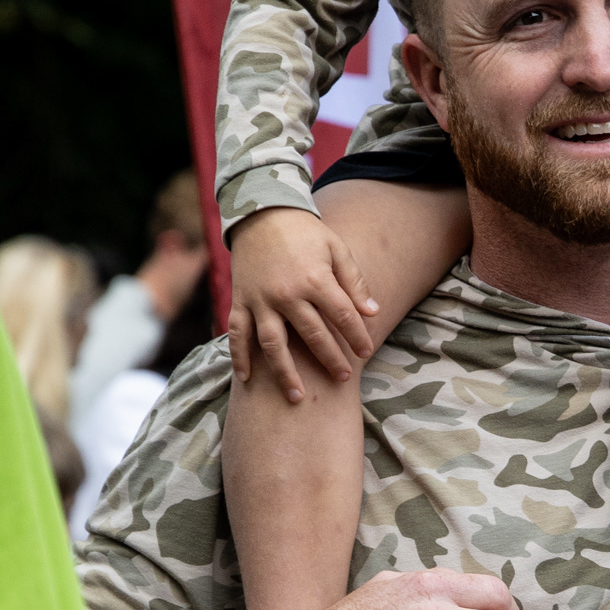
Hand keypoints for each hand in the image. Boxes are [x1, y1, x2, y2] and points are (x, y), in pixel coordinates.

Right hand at [227, 208, 378, 399]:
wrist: (262, 213)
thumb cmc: (305, 233)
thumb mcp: (336, 249)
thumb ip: (354, 282)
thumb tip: (372, 312)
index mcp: (315, 279)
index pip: (342, 316)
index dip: (357, 336)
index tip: (367, 352)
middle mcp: (286, 293)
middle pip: (312, 335)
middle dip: (330, 359)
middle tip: (343, 378)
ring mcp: (260, 300)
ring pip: (273, 344)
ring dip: (284, 372)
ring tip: (297, 397)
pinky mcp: (240, 301)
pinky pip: (237, 334)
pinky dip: (239, 357)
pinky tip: (247, 379)